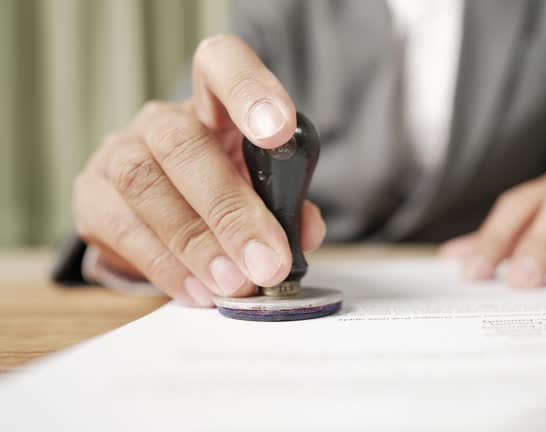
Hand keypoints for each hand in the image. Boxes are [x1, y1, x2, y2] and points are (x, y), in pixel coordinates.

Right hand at [73, 35, 325, 306]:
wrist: (163, 216)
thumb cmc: (224, 192)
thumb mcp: (261, 190)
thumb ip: (288, 203)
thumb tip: (306, 230)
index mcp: (213, 103)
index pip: (222, 66)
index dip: (249, 90)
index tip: (279, 131)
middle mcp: (162, 120)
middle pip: (183, 142)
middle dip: (230, 208)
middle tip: (267, 260)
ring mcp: (119, 152)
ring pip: (146, 183)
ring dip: (197, 242)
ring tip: (234, 283)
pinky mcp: (92, 196)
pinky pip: (122, 229)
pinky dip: (166, 266)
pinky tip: (198, 290)